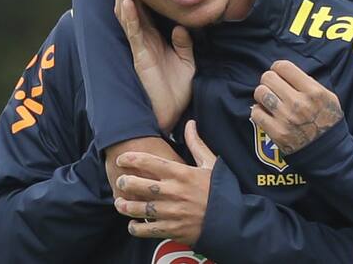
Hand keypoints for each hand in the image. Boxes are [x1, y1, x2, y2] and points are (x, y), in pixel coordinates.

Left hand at [114, 120, 216, 244]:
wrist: (231, 218)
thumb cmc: (220, 189)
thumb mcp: (210, 163)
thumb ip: (196, 144)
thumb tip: (190, 123)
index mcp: (181, 173)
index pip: (148, 162)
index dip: (130, 159)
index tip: (122, 159)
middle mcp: (173, 192)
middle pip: (138, 185)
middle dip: (124, 182)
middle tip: (120, 181)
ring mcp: (171, 212)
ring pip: (138, 209)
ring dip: (125, 206)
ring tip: (120, 203)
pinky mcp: (171, 229)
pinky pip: (146, 229)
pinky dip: (135, 227)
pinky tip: (133, 223)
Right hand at [115, 0, 194, 132]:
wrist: (171, 115)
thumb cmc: (176, 89)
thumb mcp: (187, 62)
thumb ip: (184, 44)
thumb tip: (180, 27)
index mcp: (153, 38)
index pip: (145, 9)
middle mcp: (142, 40)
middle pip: (131, 7)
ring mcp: (139, 47)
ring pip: (127, 16)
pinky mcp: (140, 57)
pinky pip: (133, 34)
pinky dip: (130, 18)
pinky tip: (128, 3)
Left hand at [250, 60, 343, 154]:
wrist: (327, 152)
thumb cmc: (328, 121)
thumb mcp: (328, 97)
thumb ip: (310, 83)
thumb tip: (289, 74)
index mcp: (313, 92)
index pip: (284, 67)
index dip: (278, 67)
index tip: (278, 72)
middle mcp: (298, 103)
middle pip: (268, 78)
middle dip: (269, 80)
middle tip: (273, 86)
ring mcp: (286, 118)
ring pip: (260, 93)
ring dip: (263, 94)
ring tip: (270, 99)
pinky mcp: (276, 132)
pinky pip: (256, 113)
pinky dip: (259, 111)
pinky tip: (267, 113)